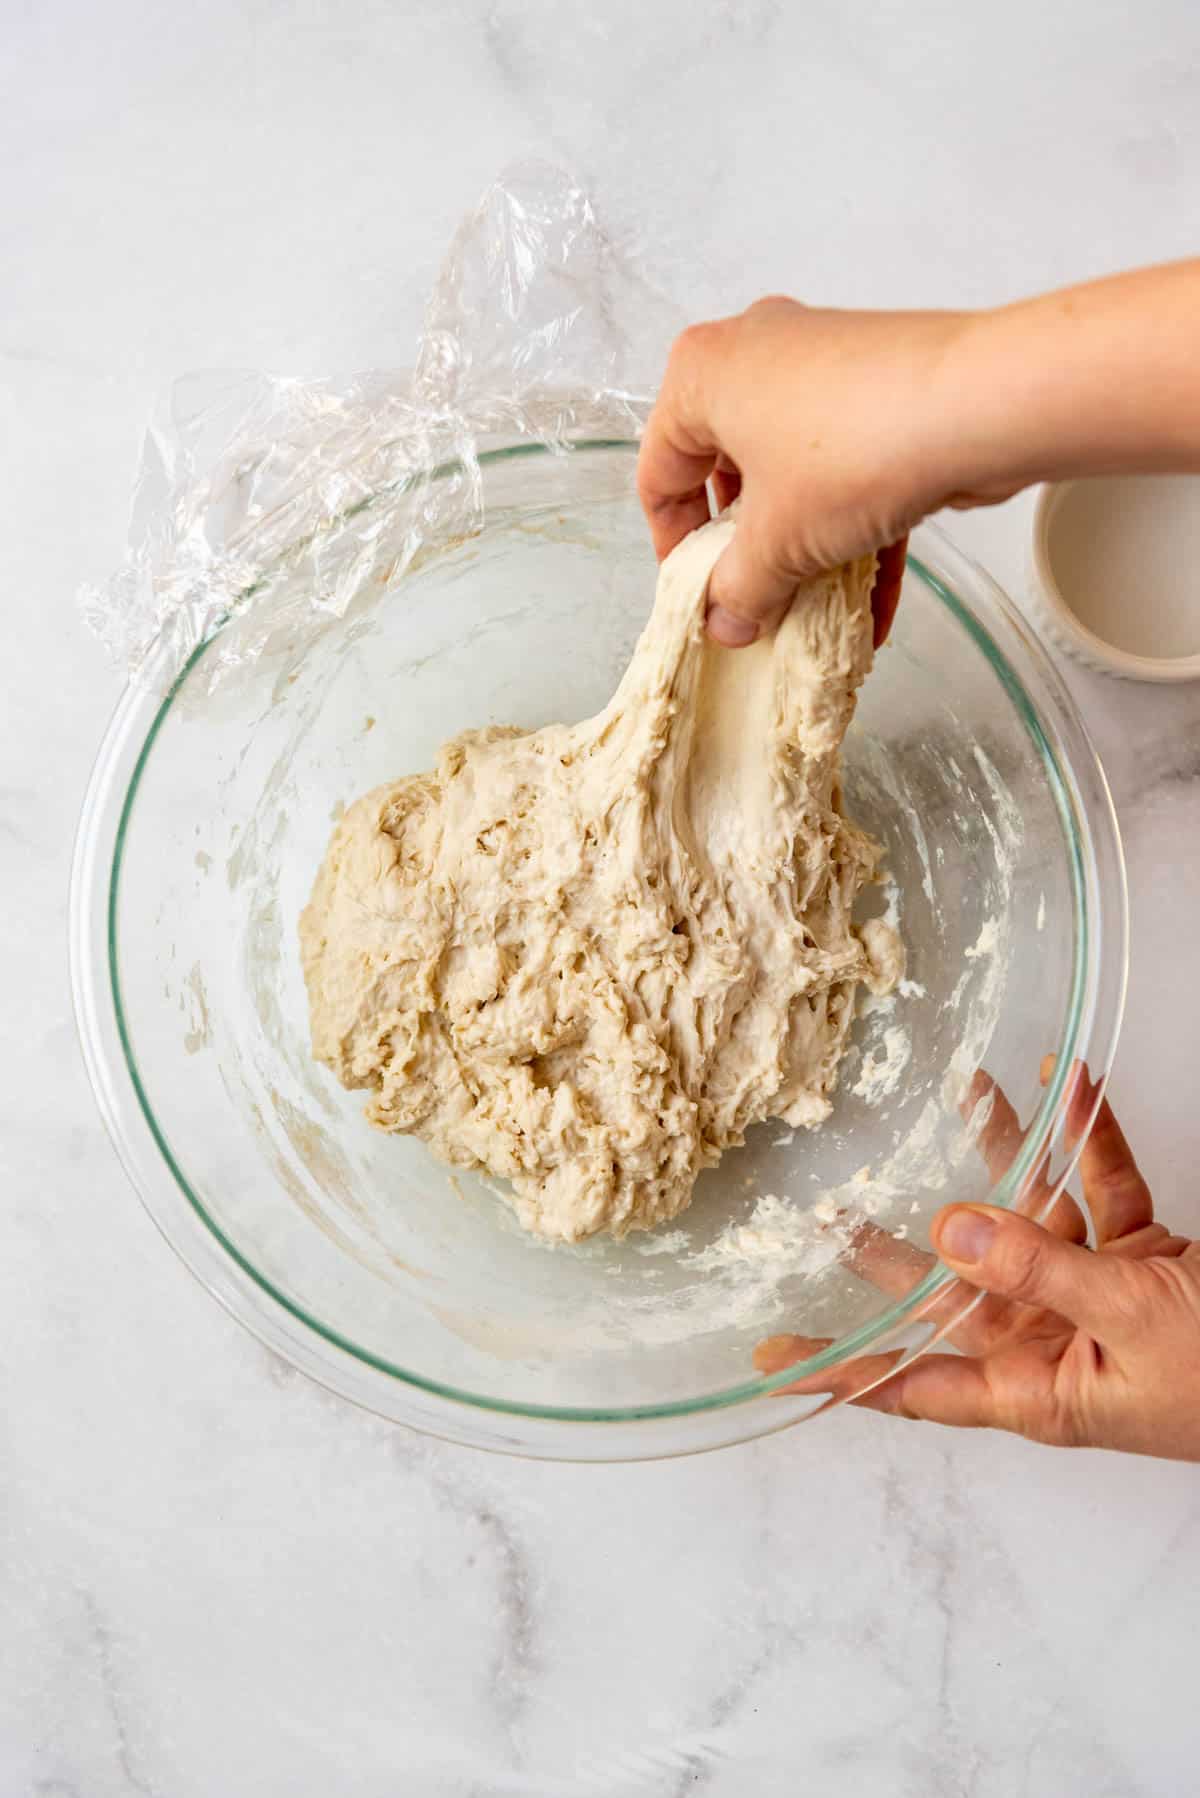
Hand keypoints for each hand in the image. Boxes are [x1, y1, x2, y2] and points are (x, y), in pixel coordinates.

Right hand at [638, 264, 1199, 648]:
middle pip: (730, 472)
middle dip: (747, 552)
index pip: (661, 472)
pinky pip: (848, 471)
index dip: (673, 548)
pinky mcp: (881, 389)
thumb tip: (725, 624)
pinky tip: (869, 608)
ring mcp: (824, 366)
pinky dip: (853, 533)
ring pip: (795, 475)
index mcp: (703, 373)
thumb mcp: (777, 542)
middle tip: (756, 605)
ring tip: (814, 617)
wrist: (982, 404)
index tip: (695, 598)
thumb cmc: (851, 453)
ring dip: (803, 551)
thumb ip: (738, 590)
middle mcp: (756, 355)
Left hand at [756, 1067, 1199, 1460]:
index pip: (919, 1385)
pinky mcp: (1146, 1255)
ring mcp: (1099, 1296)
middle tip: (827, 1208)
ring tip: (967, 1091)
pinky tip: (1071, 1082)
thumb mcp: (1131, 1322)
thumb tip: (948, 1228)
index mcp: (1041, 1389)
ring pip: (1031, 1218)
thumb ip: (1039, 1267)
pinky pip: (1105, 1188)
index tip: (772, 1360)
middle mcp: (1057, 1342)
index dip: (845, 1372)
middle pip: (954, 1291)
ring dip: (1009, 1154)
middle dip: (897, 1248)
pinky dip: (1092, 1138)